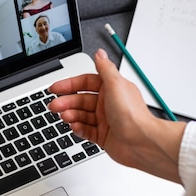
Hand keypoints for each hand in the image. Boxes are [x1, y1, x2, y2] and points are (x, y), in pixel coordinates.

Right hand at [48, 49, 185, 182]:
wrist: (141, 142)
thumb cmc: (132, 114)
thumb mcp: (116, 84)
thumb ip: (105, 68)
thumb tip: (99, 53)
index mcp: (111, 89)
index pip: (85, 83)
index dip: (69, 85)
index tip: (56, 88)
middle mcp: (107, 103)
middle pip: (80, 100)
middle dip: (66, 102)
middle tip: (54, 106)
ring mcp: (105, 120)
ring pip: (81, 115)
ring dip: (71, 115)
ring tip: (65, 116)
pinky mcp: (103, 136)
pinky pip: (86, 131)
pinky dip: (78, 128)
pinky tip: (75, 127)